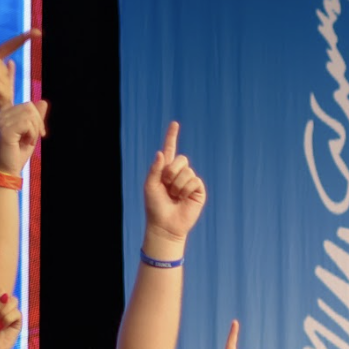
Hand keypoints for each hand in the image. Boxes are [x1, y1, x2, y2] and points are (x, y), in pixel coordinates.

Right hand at [0, 99, 47, 173]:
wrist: (7, 169)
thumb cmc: (17, 153)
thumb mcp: (30, 132)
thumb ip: (36, 117)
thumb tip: (43, 102)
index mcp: (4, 114)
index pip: (27, 105)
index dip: (37, 116)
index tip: (38, 131)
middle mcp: (0, 115)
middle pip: (29, 107)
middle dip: (38, 122)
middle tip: (36, 137)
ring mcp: (1, 121)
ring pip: (29, 114)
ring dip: (35, 129)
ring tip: (29, 140)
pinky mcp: (5, 130)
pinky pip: (27, 123)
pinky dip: (32, 134)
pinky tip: (28, 142)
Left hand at [142, 122, 206, 242]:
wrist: (165, 224)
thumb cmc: (155, 206)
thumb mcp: (150, 185)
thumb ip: (155, 168)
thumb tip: (162, 152)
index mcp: (165, 170)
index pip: (170, 149)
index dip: (172, 136)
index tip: (175, 124)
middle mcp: (179, 173)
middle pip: (181, 158)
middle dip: (171, 171)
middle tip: (166, 186)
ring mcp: (190, 181)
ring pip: (187, 171)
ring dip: (177, 184)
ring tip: (174, 196)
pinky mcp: (198, 190)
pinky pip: (194, 181)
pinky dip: (186, 189)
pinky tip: (182, 198)